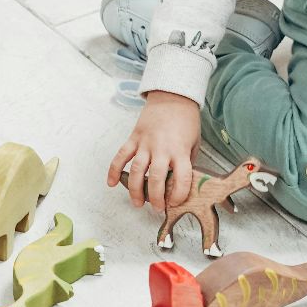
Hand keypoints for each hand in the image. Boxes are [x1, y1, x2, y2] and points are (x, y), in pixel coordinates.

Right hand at [107, 91, 202, 212]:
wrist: (173, 97)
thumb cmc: (186, 120)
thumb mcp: (194, 142)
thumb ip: (186, 162)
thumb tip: (179, 182)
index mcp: (180, 151)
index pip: (181, 178)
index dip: (178, 195)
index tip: (175, 202)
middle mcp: (162, 148)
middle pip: (156, 179)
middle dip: (155, 198)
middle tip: (155, 208)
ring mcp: (145, 143)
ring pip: (137, 171)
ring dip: (135, 190)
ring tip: (137, 203)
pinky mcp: (134, 138)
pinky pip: (121, 156)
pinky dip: (114, 170)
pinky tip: (111, 183)